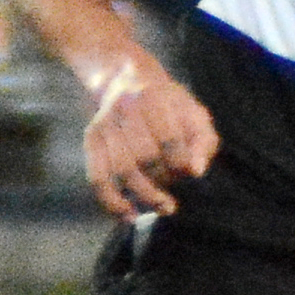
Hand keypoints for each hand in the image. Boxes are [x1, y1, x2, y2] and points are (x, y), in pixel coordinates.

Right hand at [81, 50, 217, 218]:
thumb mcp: (193, 112)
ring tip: (163, 207)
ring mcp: (104, 125)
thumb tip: (197, 172)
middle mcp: (125, 109)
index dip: (180, 162)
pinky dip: (111, 201)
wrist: (125, 78)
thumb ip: (203, 140)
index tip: (190, 174)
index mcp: (154, 97)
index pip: (168, 138)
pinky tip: (128, 215)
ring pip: (121, 171)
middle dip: (163, 181)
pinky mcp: (91, 140)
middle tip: (175, 194)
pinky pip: (97, 178)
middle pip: (144, 157)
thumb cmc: (169, 104)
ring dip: (143, 195)